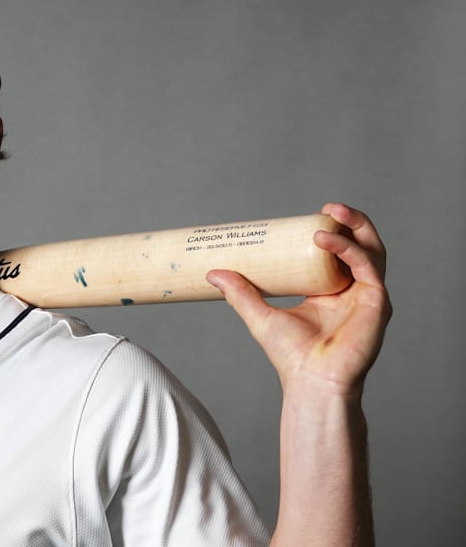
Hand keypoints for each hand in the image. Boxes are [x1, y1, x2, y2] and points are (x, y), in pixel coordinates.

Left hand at [207, 203, 391, 395]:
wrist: (311, 381)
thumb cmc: (291, 356)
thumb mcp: (260, 315)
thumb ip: (240, 293)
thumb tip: (212, 272)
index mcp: (331, 291)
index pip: (337, 253)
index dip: (330, 231)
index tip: (310, 215)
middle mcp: (354, 291)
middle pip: (361, 246)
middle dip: (349, 221)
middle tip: (327, 207)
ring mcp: (368, 297)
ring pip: (371, 250)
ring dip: (355, 226)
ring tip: (331, 212)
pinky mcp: (378, 303)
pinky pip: (367, 267)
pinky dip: (348, 249)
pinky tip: (324, 241)